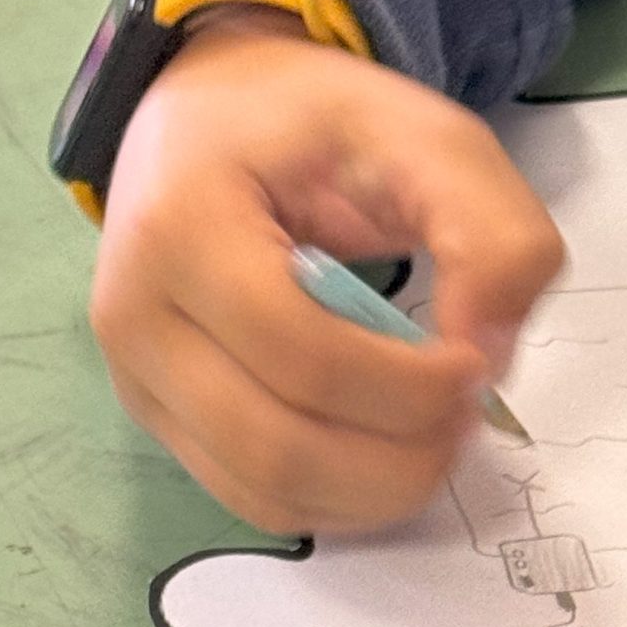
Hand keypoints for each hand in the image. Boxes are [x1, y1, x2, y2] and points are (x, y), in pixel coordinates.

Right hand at [89, 10, 563, 534]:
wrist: (205, 124)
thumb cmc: (307, 125)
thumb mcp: (423, 134)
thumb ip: (489, 229)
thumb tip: (490, 355)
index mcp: (181, 225)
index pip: (302, 355)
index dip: (408, 386)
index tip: (474, 363)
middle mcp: (136, 317)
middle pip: (277, 445)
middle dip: (397, 458)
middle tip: (462, 418)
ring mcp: (137, 380)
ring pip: (264, 492)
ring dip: (372, 491)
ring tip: (431, 438)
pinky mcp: (158, 421)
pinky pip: (254, 501)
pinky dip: (335, 502)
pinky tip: (383, 454)